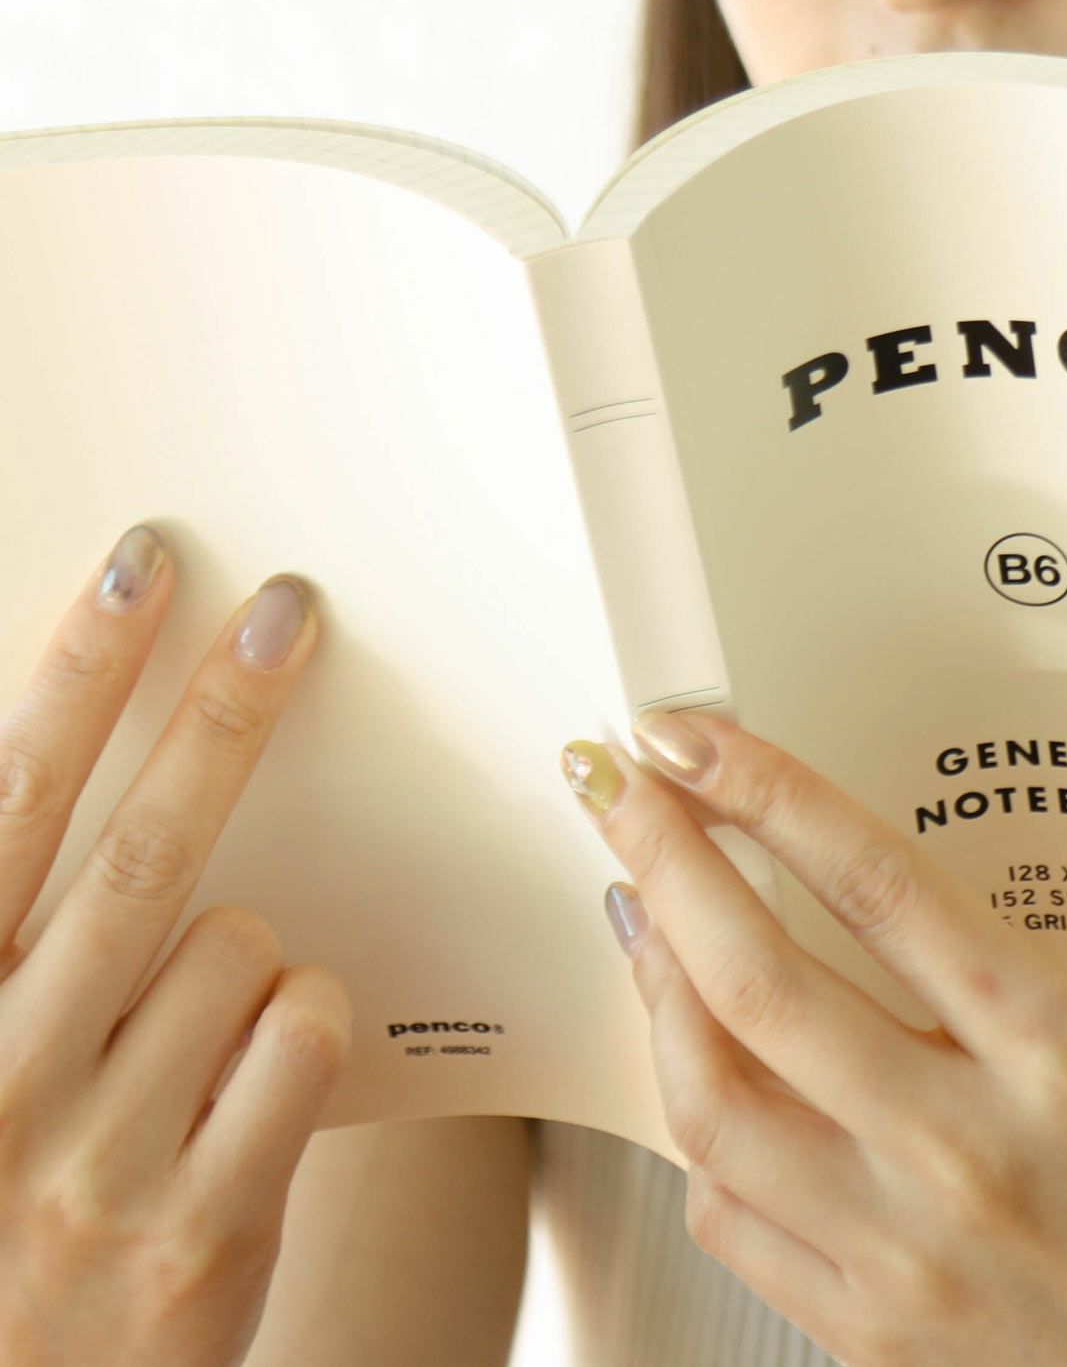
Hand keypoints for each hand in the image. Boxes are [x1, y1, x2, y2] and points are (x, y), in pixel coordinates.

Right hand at [0, 525, 352, 1366]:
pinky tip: (253, 1078)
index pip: (10, 806)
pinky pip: (302, 1038)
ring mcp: (97, 1163)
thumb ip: (24, 926)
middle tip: (287, 612)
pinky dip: (301, 1023)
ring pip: (244, 946)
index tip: (142, 568)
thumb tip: (76, 773)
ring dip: (249, 951)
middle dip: (218, 713)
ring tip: (198, 1025)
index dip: (77, 674)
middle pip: (141, 852)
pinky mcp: (199, 1231)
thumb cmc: (1, 1208)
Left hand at [560, 695, 1066, 1366]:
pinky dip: (692, 1128)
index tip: (691, 732)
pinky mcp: (871, 1332)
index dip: (764, 791)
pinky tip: (693, 1067)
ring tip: (635, 905)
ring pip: (713, 1102)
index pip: (873, 886)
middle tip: (618, 785)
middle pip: (757, 982)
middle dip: (665, 861)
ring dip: (653, 988)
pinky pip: (731, 1218)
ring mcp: (902, 1254)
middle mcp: (964, 1152)